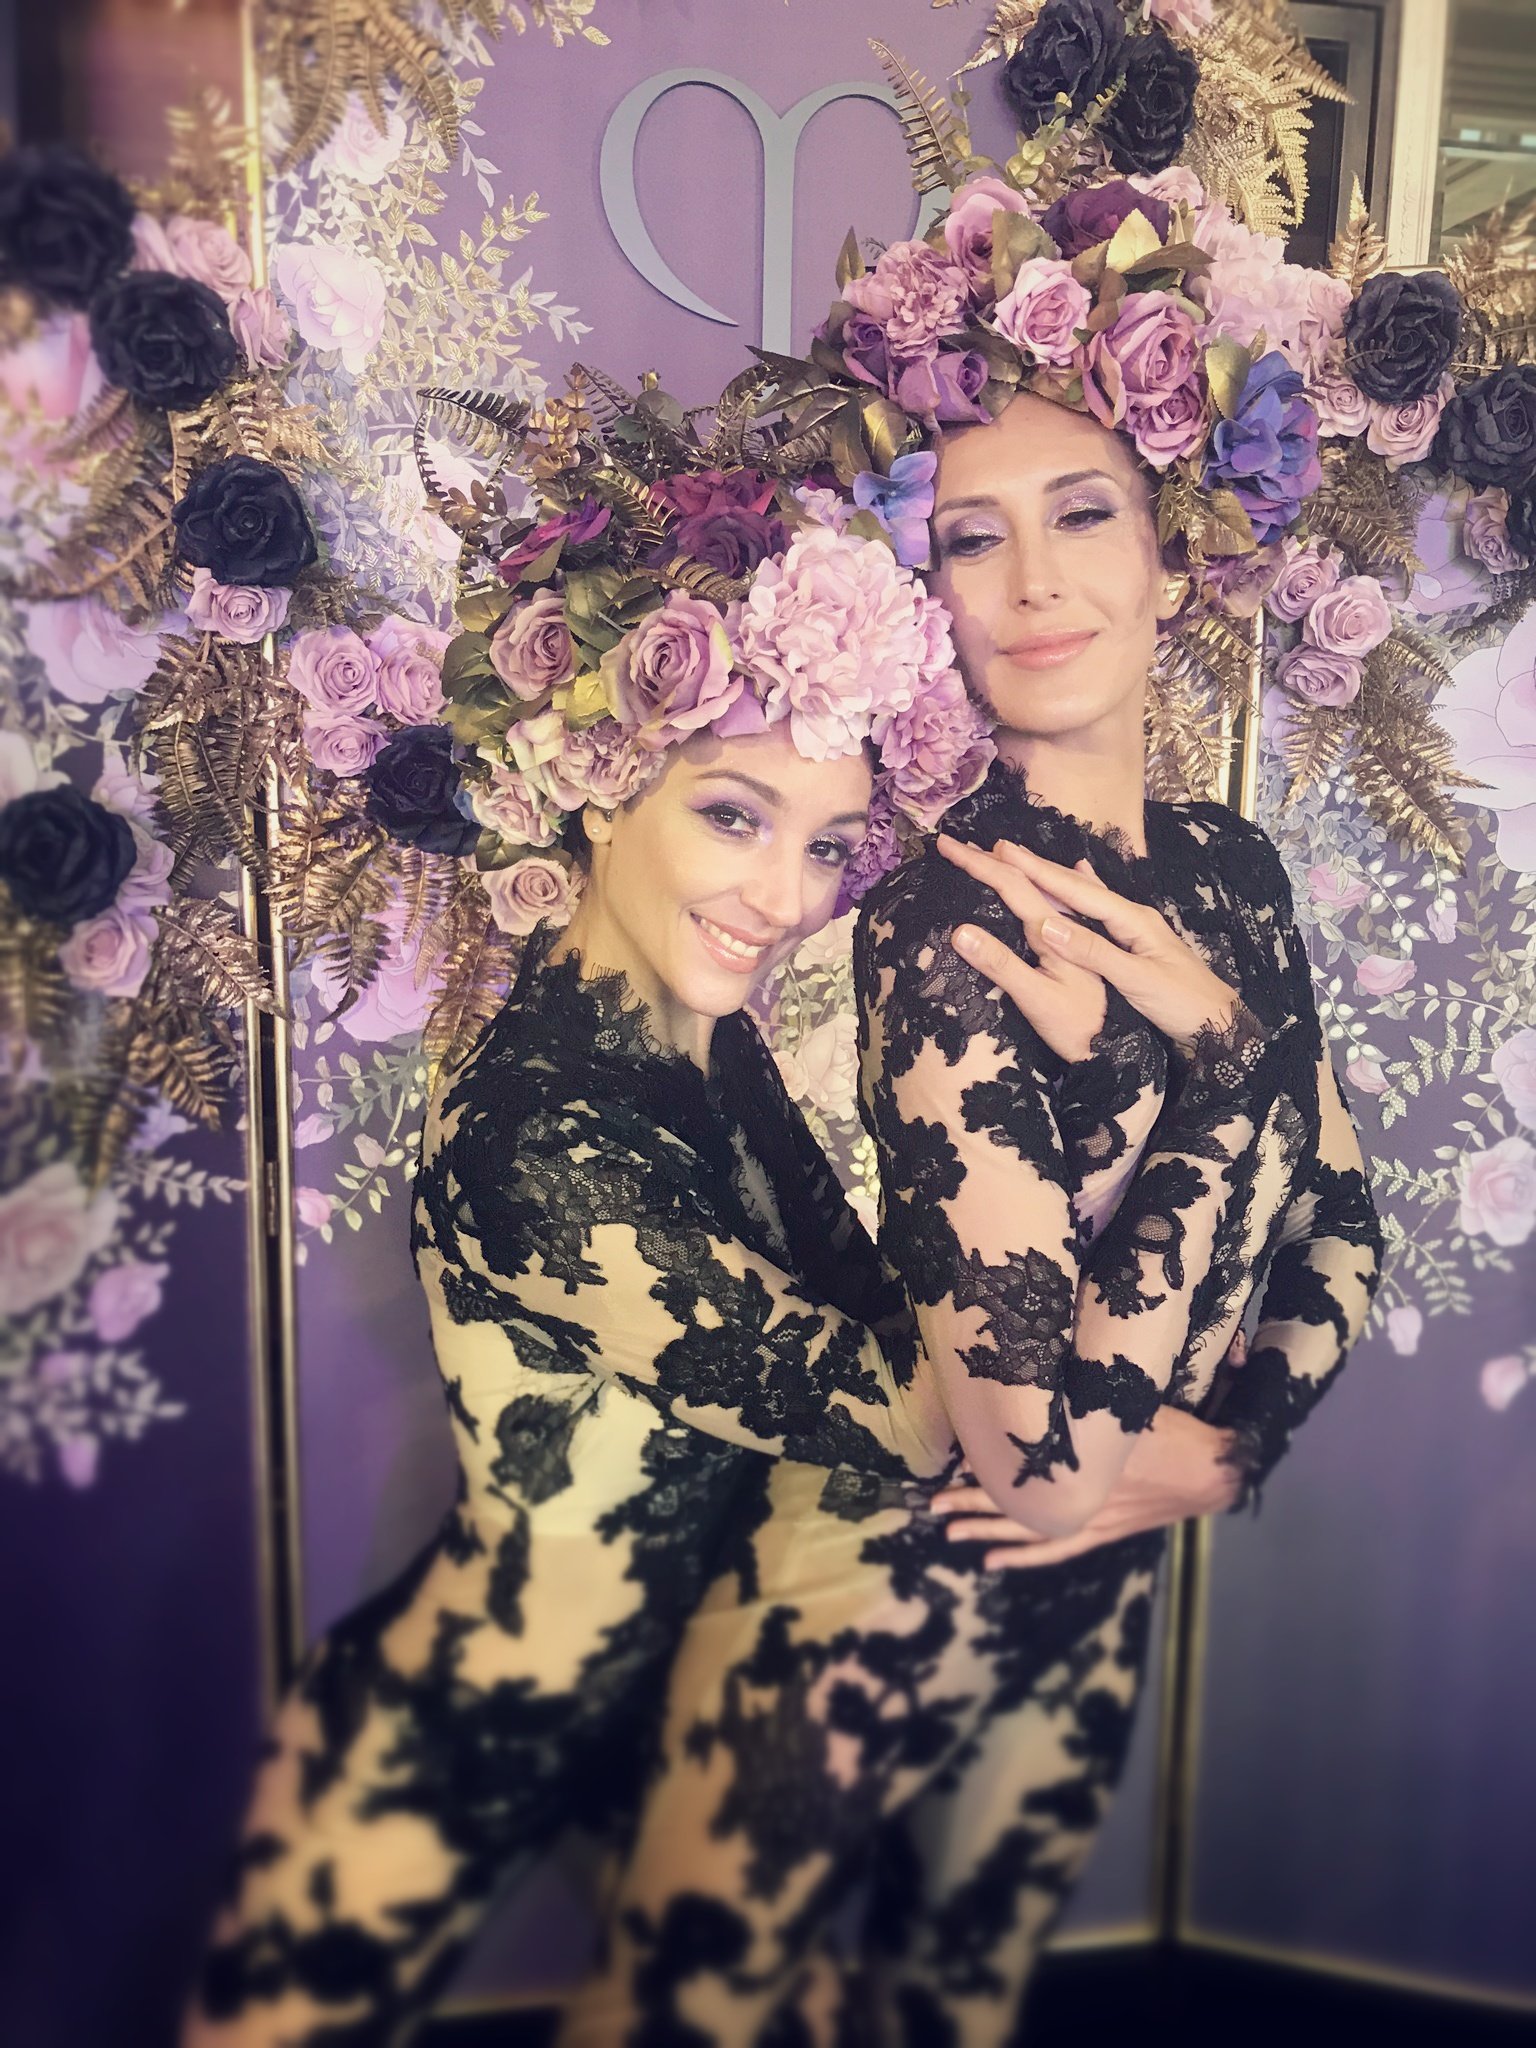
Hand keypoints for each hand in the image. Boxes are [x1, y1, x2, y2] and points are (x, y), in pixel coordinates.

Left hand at [926, 1407, 1239, 1567]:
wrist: (1210, 1469)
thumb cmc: (1170, 1429)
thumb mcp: (1122, 1403)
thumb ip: (1084, 1400)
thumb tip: (1043, 1377)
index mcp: (1081, 1464)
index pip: (1020, 1472)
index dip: (983, 1472)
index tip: (949, 1468)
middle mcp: (1079, 1496)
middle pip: (1014, 1502)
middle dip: (972, 1502)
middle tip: (933, 1505)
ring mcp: (1089, 1519)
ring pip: (1028, 1531)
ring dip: (988, 1531)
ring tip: (951, 1533)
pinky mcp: (1101, 1532)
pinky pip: (1055, 1550)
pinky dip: (1023, 1556)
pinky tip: (994, 1562)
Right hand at [940, 835, 1238, 1051]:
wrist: (1221, 1023)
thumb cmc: (1182, 1004)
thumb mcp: (1137, 980)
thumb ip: (1094, 952)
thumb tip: (1047, 924)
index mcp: (1131, 919)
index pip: (1075, 891)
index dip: (1036, 872)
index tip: (1001, 853)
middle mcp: (1132, 915)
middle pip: (1077, 886)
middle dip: (1037, 867)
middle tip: (999, 847)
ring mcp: (1134, 927)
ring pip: (1084, 896)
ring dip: (1052, 877)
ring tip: (1025, 858)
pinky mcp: (1135, 942)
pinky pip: (1096, 910)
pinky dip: (1079, 892)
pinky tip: (1080, 877)